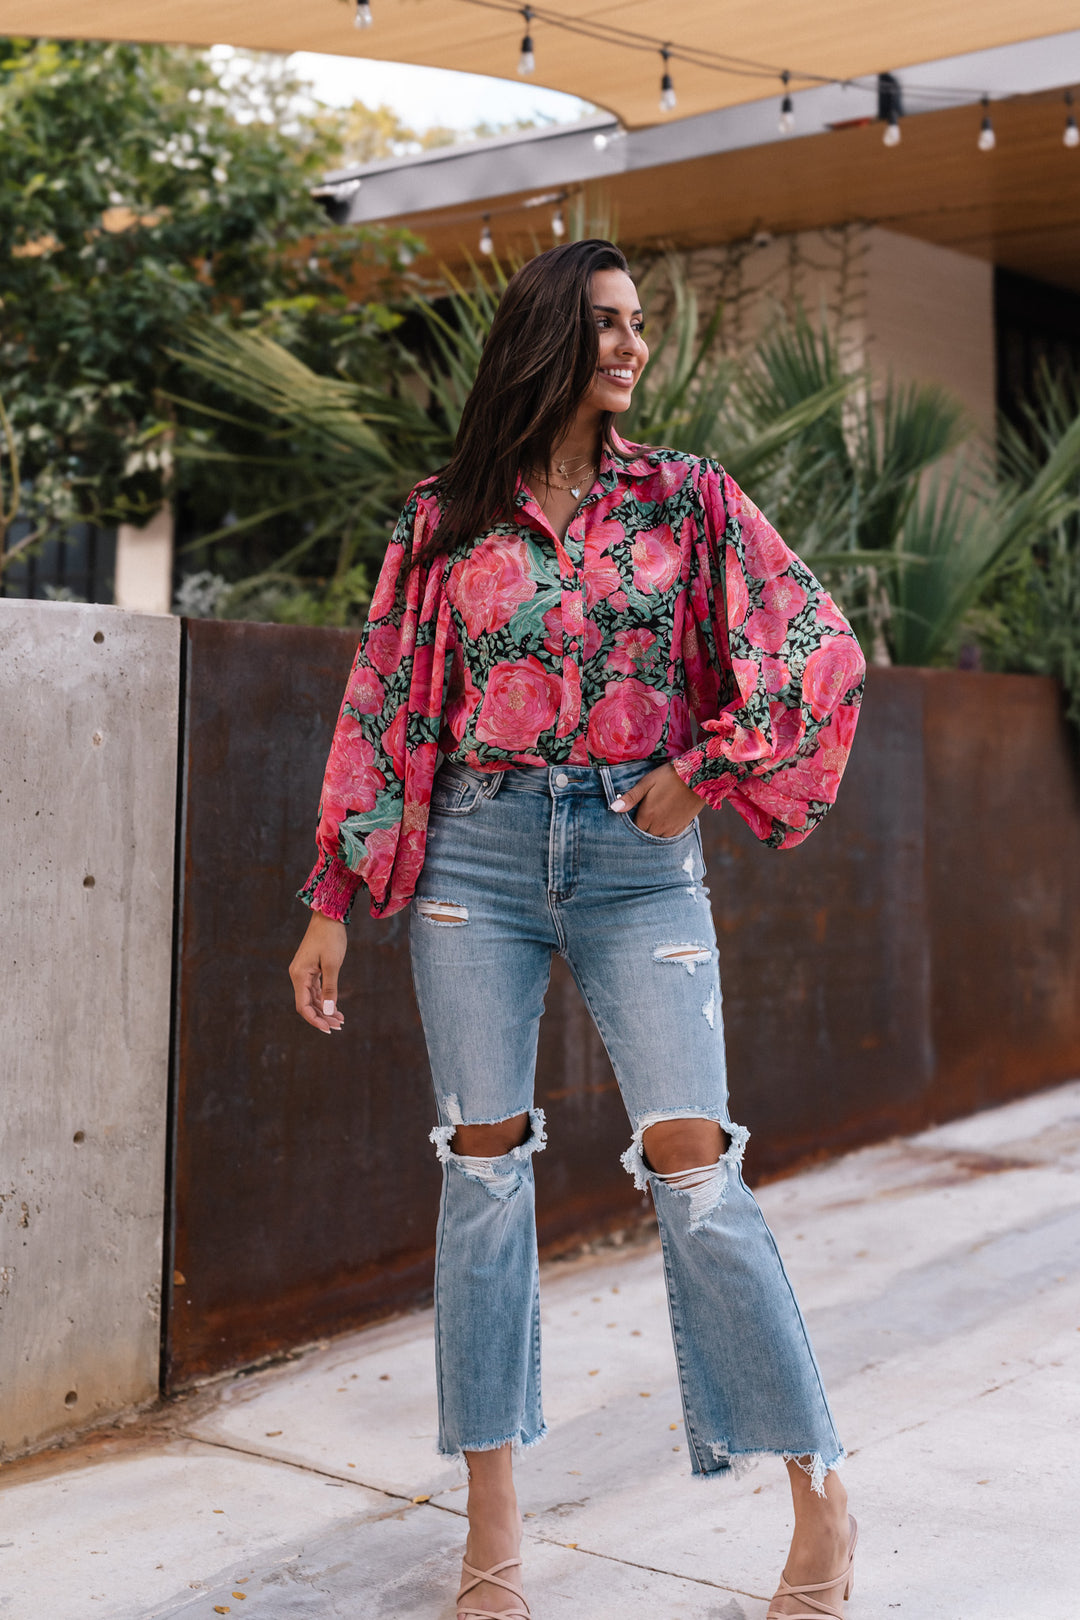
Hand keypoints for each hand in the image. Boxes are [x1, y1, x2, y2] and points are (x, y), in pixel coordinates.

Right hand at [289, 910, 347, 1032]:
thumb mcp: (333, 964)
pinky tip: (336, 1008)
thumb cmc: (330, 938)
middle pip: (307, 1004)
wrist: (328, 916)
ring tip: (340, 1020)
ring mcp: (303, 973)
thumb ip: (330, 989)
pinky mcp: (310, 969)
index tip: (328, 1029)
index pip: (303, 1006)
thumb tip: (328, 1011)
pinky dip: (325, 999)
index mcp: (299, 975)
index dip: (315, 1020)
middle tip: (339, 1026)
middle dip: (322, 1016)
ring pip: (312, 998)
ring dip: (325, 1010)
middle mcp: (298, 976)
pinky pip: (315, 990)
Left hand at [610, 763, 703, 838]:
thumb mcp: (646, 783)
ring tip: (653, 819)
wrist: (697, 777)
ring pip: (657, 837)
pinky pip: (669, 837)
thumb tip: (613, 808)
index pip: (633, 829)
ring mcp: (671, 828)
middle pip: (645, 835)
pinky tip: (664, 821)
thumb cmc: (668, 777)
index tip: (633, 815)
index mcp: (647, 816)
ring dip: (653, 831)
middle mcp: (659, 826)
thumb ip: (630, 797)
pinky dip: (665, 832)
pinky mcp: (682, 827)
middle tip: (643, 816)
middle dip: (642, 828)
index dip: (632, 823)